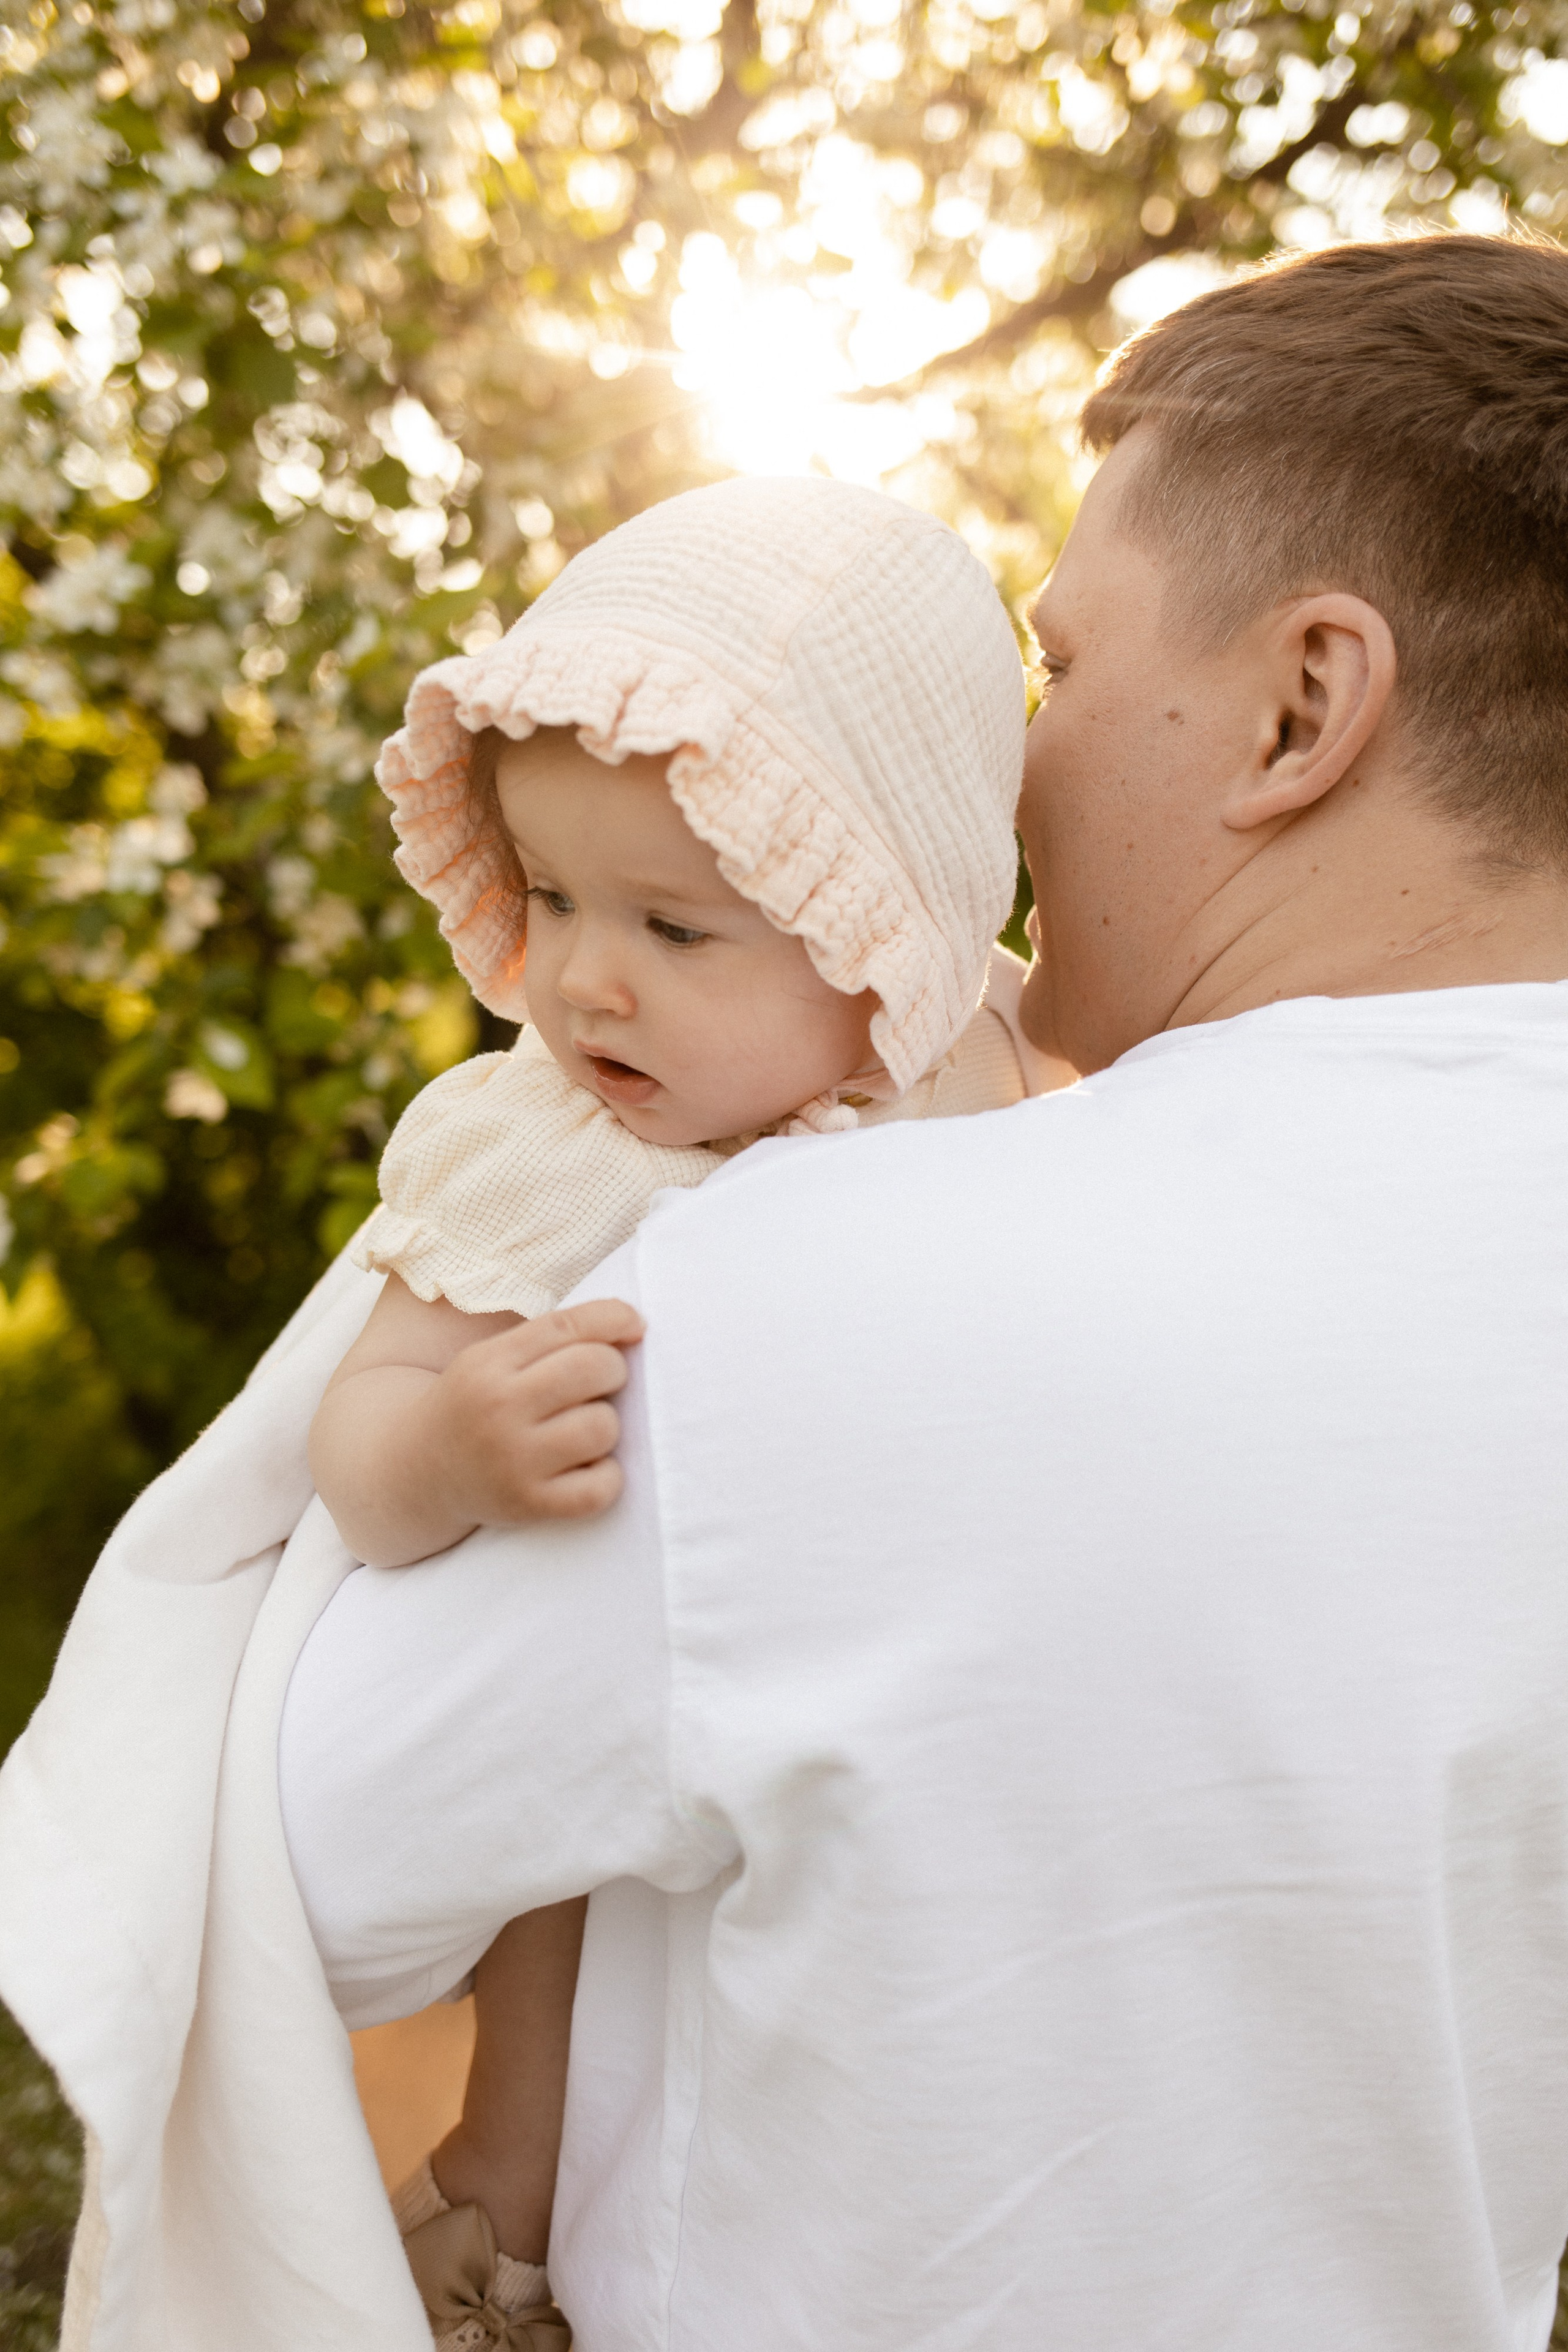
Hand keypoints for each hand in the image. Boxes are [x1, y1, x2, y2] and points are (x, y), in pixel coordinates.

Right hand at [425, 1298, 644, 1526]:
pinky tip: (585, 1469)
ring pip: (603, 1427)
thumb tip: (631, 1324)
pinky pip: (601, 1488)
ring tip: (581, 1431)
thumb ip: (550, 1339)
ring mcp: (513, 1460)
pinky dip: (606, 1478)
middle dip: (613, 1371)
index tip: (634, 1327)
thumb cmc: (474, 1407)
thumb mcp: (492, 1360)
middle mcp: (499, 1408)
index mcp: (489, 1362)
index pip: (569, 1325)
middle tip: (600, 1385)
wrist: (417, 1473)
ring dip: (605, 1427)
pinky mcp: (529, 1505)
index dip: (616, 1318)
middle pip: (595, 1368)